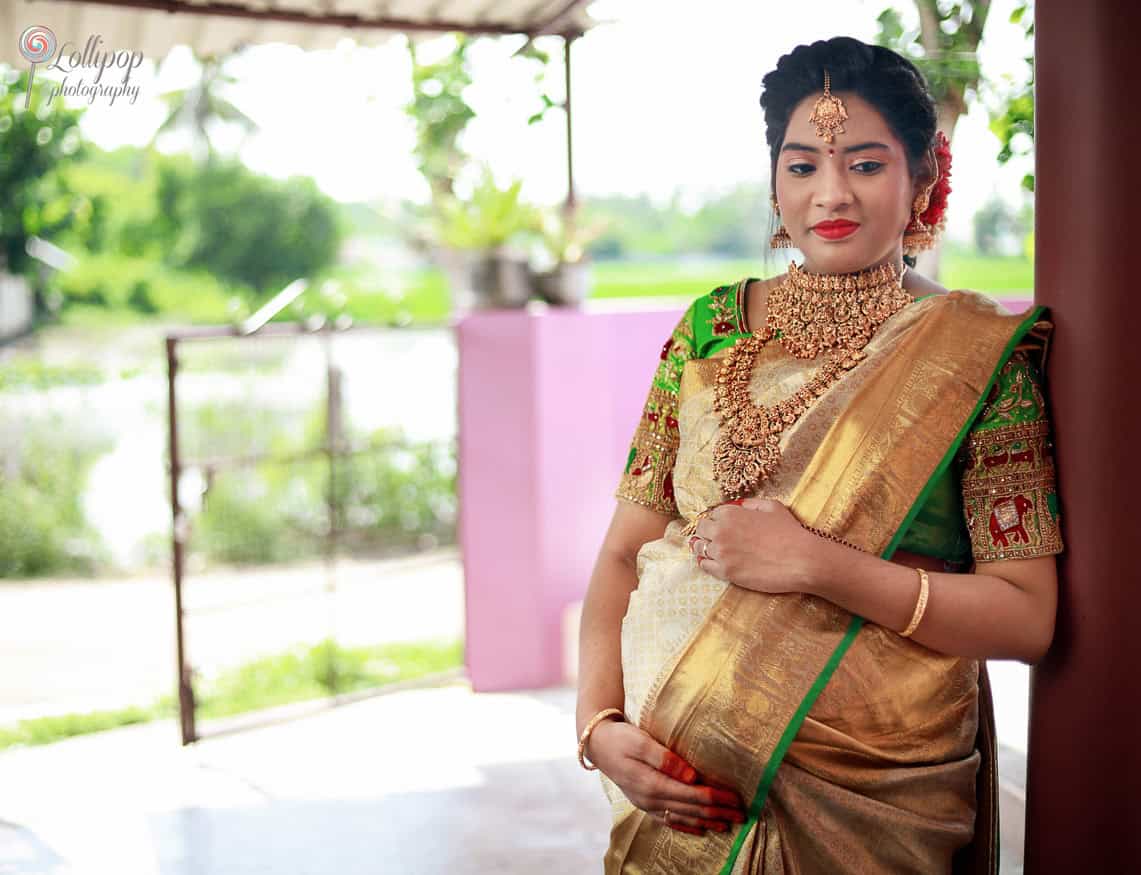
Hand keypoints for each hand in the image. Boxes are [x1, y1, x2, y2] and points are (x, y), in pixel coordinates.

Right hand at [587, 718, 746, 834]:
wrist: (597, 744)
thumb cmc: (620, 738)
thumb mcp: (640, 741)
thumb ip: (666, 759)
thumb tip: (692, 776)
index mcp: (652, 784)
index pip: (691, 794)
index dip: (715, 797)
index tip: (735, 798)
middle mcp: (650, 799)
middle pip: (690, 808)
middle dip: (717, 812)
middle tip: (741, 814)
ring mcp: (646, 804)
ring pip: (682, 817)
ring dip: (706, 821)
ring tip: (727, 825)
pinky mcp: (644, 802)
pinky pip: (669, 820)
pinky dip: (687, 826)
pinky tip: (700, 830)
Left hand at [688, 498, 818, 593]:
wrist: (800, 560)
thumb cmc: (790, 532)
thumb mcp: (773, 507)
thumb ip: (752, 504)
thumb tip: (740, 506)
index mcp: (730, 514)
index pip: (712, 514)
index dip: (717, 520)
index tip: (720, 525)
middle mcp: (721, 531)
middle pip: (702, 530)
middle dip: (707, 532)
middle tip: (713, 538)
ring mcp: (721, 552)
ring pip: (699, 548)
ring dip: (703, 547)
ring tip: (709, 550)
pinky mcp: (725, 572)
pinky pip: (705, 566)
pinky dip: (706, 563)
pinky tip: (711, 562)